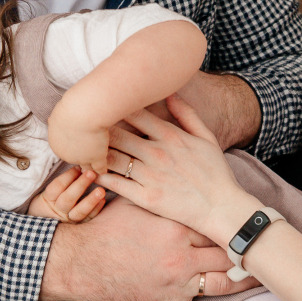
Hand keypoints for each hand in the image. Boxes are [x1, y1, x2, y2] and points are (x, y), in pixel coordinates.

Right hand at [28, 167, 105, 221]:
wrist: (47, 223)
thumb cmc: (52, 200)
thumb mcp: (49, 191)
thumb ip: (61, 180)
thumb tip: (78, 162)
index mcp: (48, 199)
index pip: (56, 187)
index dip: (67, 177)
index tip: (78, 167)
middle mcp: (58, 210)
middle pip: (67, 199)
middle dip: (80, 185)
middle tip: (91, 173)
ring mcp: (69, 220)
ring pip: (79, 212)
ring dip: (90, 200)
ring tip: (101, 190)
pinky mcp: (79, 226)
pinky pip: (88, 219)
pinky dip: (95, 210)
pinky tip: (103, 200)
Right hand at [40, 195, 259, 300]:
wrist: (79, 260)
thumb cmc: (104, 229)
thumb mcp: (134, 203)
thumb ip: (158, 191)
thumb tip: (171, 171)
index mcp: (177, 225)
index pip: (215, 223)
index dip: (234, 222)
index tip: (250, 219)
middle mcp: (182, 254)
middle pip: (225, 252)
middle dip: (248, 251)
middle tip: (270, 251)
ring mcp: (177, 282)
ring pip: (220, 284)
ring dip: (244, 285)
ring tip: (265, 284)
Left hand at [46, 104, 112, 173]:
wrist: (82, 112)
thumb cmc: (70, 108)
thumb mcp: (58, 114)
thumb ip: (57, 121)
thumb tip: (53, 119)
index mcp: (56, 143)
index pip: (64, 149)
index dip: (72, 146)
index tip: (78, 145)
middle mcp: (67, 154)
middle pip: (74, 158)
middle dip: (81, 157)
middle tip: (88, 155)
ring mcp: (82, 158)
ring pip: (86, 166)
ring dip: (91, 166)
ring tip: (96, 169)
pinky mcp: (96, 158)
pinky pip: (99, 168)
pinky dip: (102, 169)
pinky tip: (104, 170)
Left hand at [96, 96, 259, 246]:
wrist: (222, 208)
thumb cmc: (216, 173)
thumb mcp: (207, 138)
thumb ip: (188, 114)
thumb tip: (171, 92)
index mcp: (170, 136)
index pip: (135, 114)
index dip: (115, 106)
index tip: (102, 101)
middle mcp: (157, 153)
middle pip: (117, 134)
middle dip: (98, 127)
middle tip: (82, 122)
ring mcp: (150, 176)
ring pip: (112, 158)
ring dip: (93, 151)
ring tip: (79, 145)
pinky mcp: (145, 198)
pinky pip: (115, 184)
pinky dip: (100, 176)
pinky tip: (88, 170)